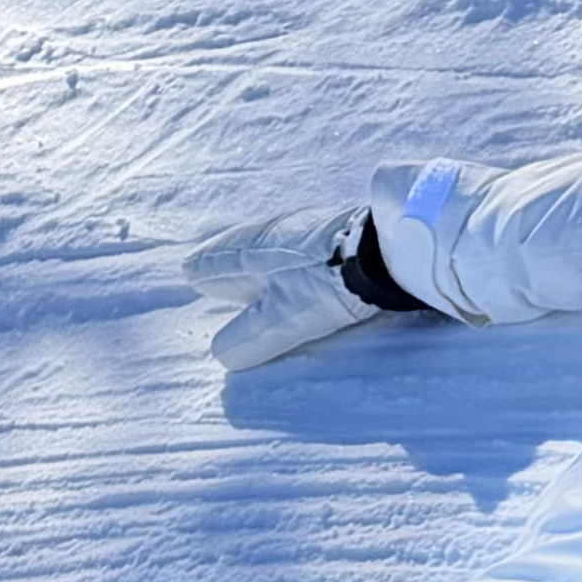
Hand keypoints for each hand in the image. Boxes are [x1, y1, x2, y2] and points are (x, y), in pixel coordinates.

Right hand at [186, 214, 399, 371]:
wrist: (390, 248)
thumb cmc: (328, 282)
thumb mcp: (284, 318)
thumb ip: (251, 337)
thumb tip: (221, 354)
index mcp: (253, 250)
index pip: (219, 261)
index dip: (206, 270)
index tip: (191, 272)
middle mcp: (276, 232)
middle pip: (243, 247)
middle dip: (227, 258)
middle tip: (210, 264)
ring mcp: (308, 227)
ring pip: (272, 243)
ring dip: (258, 254)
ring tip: (251, 263)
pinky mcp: (338, 230)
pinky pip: (300, 242)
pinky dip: (287, 253)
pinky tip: (299, 260)